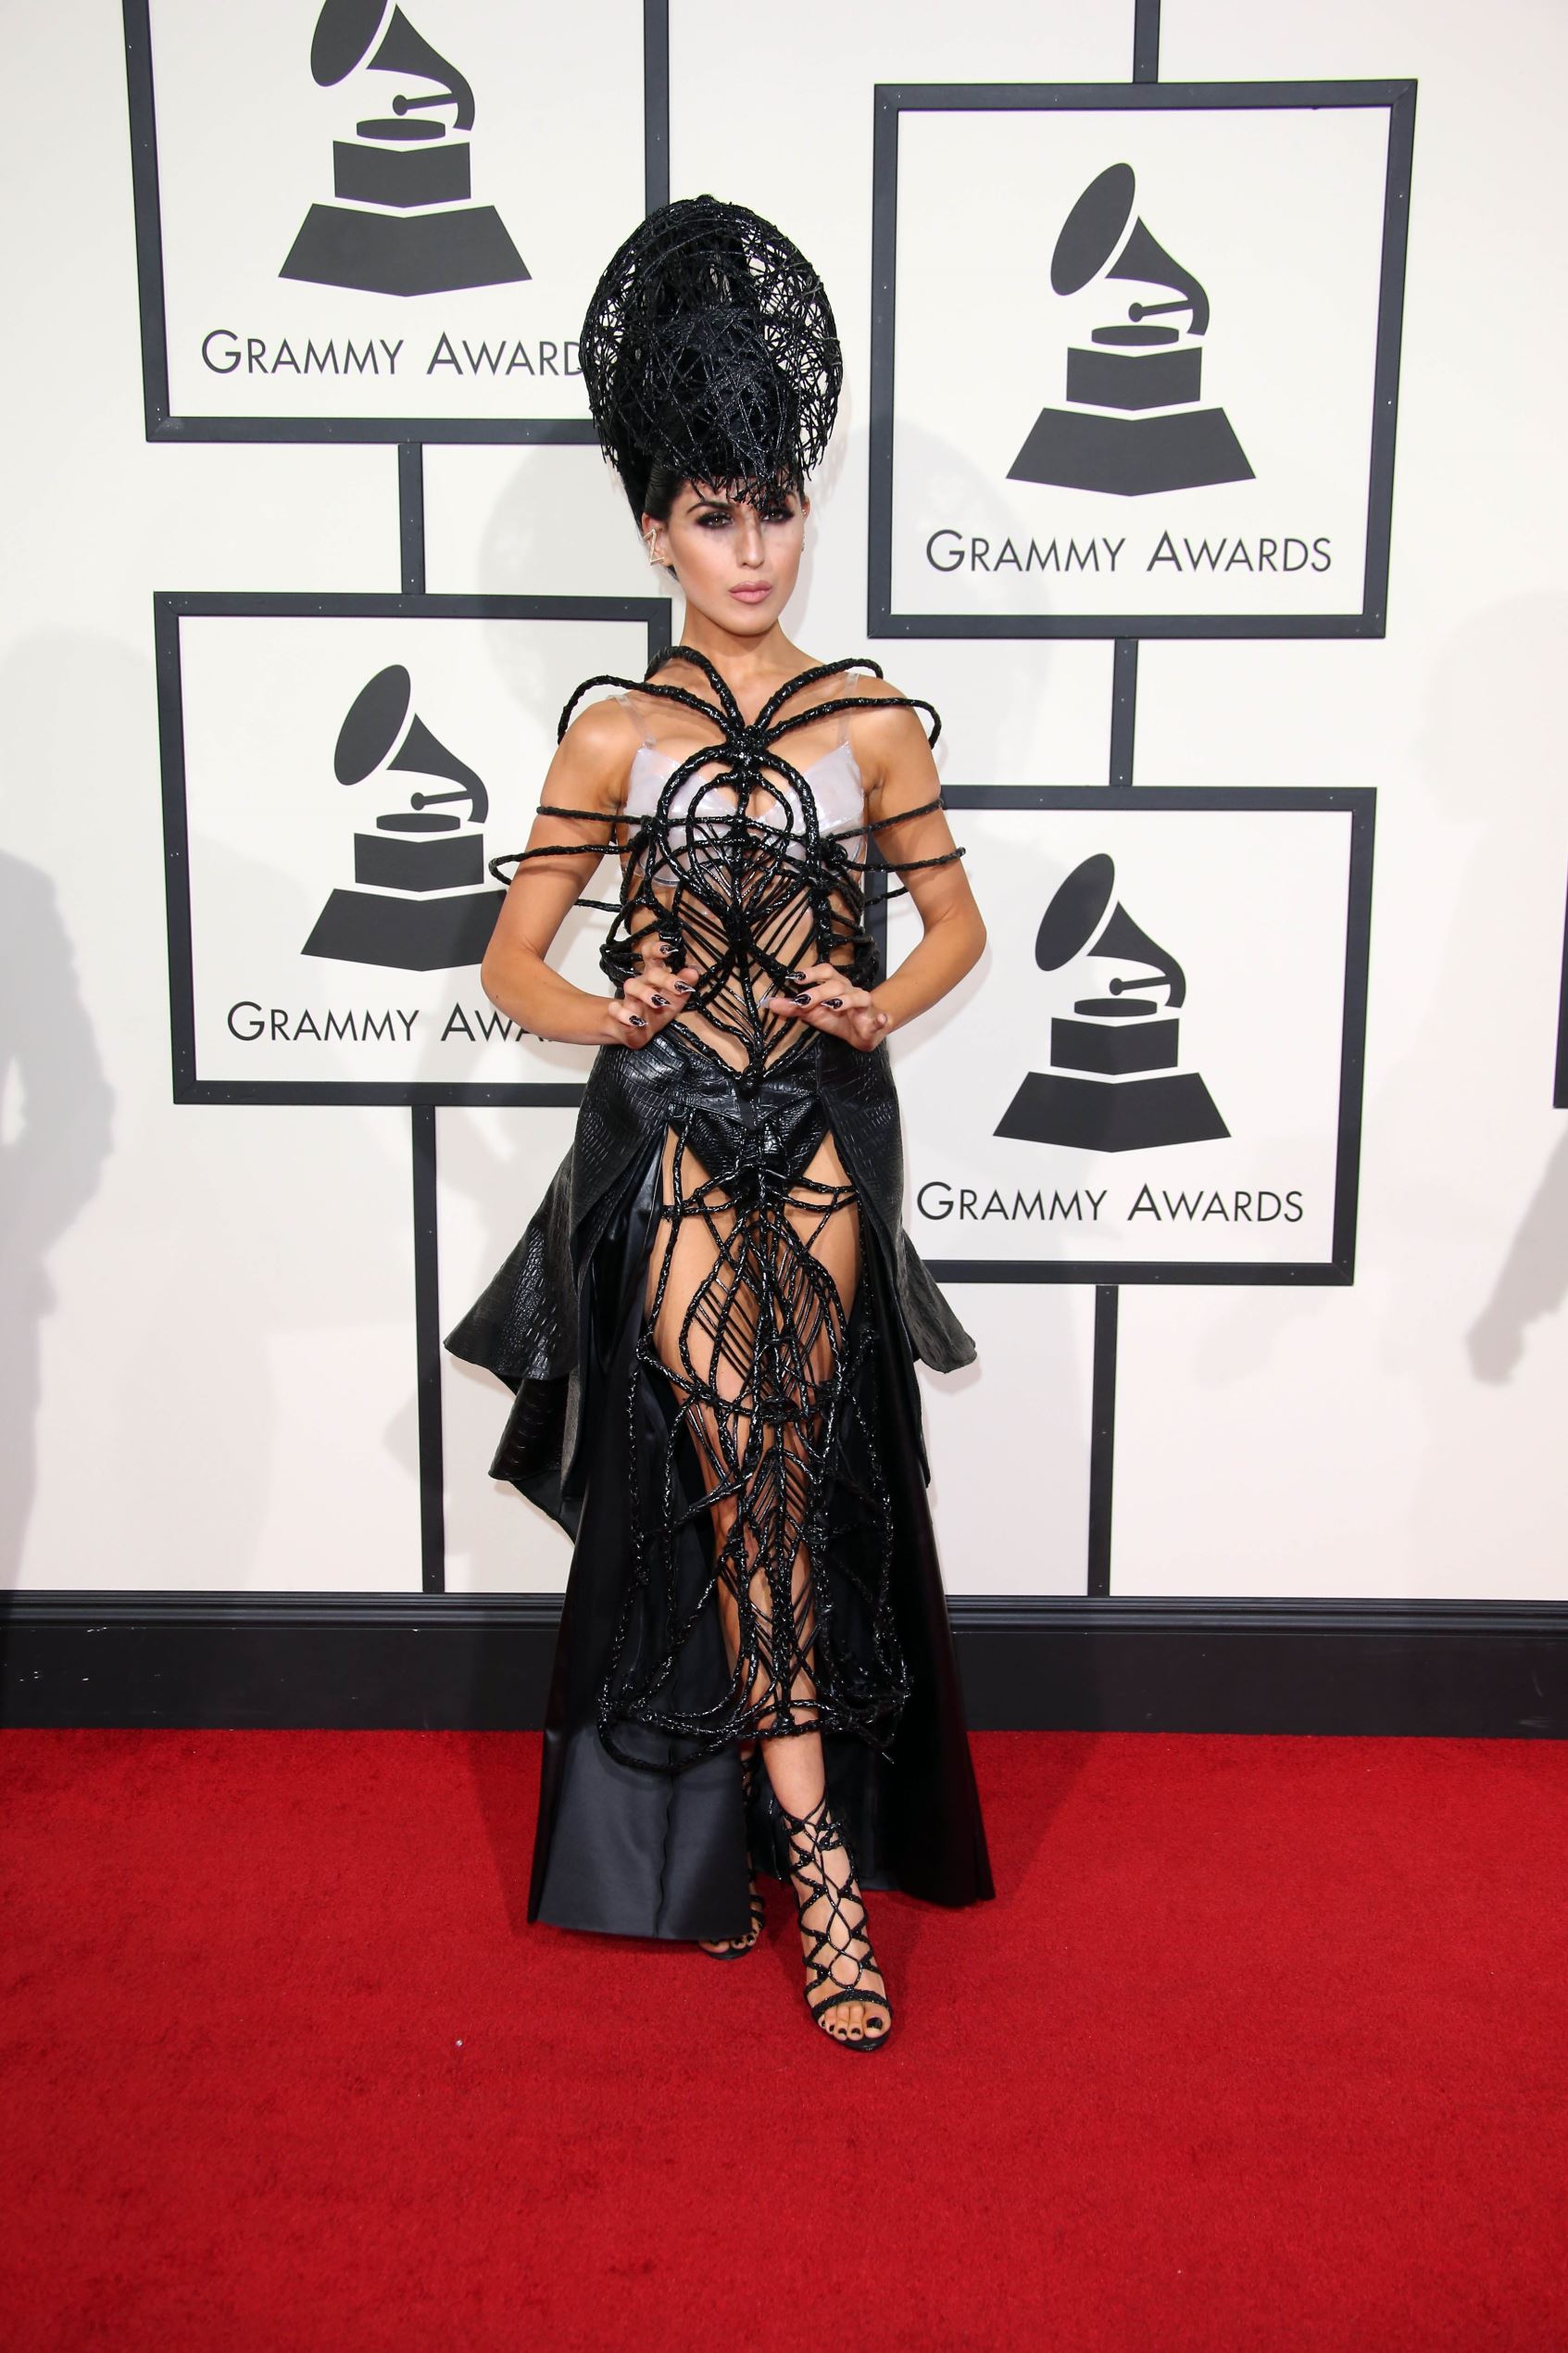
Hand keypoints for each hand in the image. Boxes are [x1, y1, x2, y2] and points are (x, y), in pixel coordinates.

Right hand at [605, 959, 699, 1046]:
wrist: (634, 1032)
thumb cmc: (655, 1013)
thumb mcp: (674, 1000)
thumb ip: (684, 986)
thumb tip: (694, 971)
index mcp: (653, 977)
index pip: (651, 956)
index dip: (657, 949)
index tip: (669, 950)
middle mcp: (640, 984)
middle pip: (649, 974)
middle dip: (665, 979)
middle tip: (679, 987)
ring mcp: (628, 999)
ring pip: (631, 986)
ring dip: (645, 992)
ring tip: (659, 1003)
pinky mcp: (618, 1014)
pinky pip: (615, 1010)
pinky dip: (624, 1015)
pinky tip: (637, 1021)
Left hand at [761, 961, 892, 1051]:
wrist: (863, 1031)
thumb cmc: (838, 1018)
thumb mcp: (814, 1014)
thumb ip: (794, 1009)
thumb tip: (771, 1003)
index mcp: (835, 985)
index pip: (825, 972)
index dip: (812, 973)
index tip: (797, 978)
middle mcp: (850, 991)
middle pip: (836, 985)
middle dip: (820, 992)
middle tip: (804, 1001)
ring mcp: (864, 1005)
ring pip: (859, 997)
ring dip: (847, 1000)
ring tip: (834, 1006)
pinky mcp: (875, 1022)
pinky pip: (880, 1019)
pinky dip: (880, 1020)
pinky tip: (879, 1020)